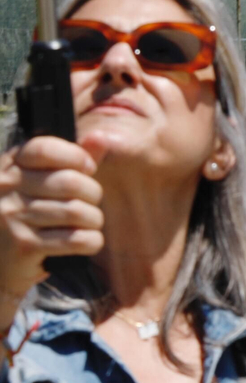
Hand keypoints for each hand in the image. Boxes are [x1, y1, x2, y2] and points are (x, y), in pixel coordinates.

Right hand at [0, 135, 104, 299]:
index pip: (44, 148)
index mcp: (7, 167)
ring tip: (89, 225)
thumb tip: (100, 137)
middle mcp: (4, 188)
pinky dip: (92, 241)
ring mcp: (10, 217)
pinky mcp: (23, 245)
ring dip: (94, 221)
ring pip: (77, 212)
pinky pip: (76, 239)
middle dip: (93, 194)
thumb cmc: (25, 218)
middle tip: (91, 205)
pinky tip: (87, 242)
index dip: (76, 156)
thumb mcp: (37, 185)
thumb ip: (69, 162)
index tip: (88, 170)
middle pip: (70, 182)